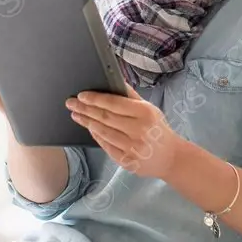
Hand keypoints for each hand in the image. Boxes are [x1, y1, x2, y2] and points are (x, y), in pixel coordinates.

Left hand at [66, 86, 183, 179]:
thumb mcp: (150, 108)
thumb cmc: (158, 129)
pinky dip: (96, 136)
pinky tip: (89, 128)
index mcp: (144, 113)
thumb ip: (131, 96)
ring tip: (76, 115)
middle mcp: (138, 130)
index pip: (114, 103)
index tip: (81, 95)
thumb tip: (114, 81)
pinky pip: (106, 146)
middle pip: (105, 117)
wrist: (171, 157)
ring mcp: (132, 147)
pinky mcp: (127, 161)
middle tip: (70, 103)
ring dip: (87, 122)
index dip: (96, 99)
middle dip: (85, 109)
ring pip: (103, 132)